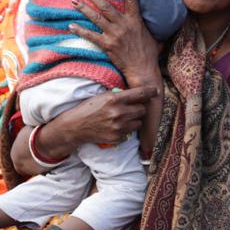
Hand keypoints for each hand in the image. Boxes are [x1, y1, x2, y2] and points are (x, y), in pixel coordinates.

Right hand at [11, 86, 156, 176]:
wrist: (74, 127)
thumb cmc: (88, 108)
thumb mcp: (103, 96)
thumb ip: (120, 95)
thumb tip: (139, 92)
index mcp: (114, 99)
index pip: (140, 94)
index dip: (150, 92)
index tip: (155, 91)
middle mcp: (118, 113)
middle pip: (142, 109)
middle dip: (138, 108)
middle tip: (131, 108)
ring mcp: (118, 127)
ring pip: (139, 122)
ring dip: (134, 119)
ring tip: (123, 117)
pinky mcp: (117, 138)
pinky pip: (130, 132)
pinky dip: (127, 129)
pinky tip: (116, 126)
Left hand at [68, 0, 161, 88]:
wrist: (143, 69)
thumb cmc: (149, 53)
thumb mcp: (153, 35)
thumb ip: (149, 24)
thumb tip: (155, 16)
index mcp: (136, 21)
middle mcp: (124, 25)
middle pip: (107, 6)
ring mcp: (115, 35)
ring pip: (96, 18)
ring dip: (84, 9)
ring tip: (74, 1)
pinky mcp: (107, 46)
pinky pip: (91, 36)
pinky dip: (80, 30)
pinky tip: (71, 25)